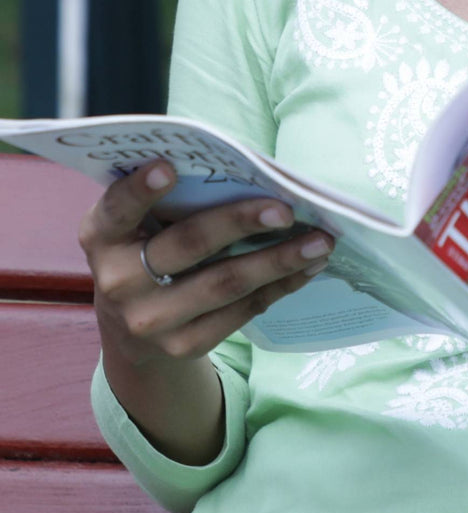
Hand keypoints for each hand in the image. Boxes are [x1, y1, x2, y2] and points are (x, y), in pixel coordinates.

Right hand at [79, 160, 333, 366]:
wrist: (131, 330)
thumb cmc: (147, 248)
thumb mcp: (138, 223)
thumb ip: (170, 198)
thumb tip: (249, 171)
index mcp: (103, 236)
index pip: (117, 208)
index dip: (141, 189)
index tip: (169, 167)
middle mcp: (119, 280)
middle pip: (189, 244)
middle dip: (241, 222)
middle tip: (286, 210)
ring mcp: (151, 319)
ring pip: (225, 283)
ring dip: (279, 260)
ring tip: (320, 241)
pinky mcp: (183, 345)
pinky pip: (241, 311)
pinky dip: (280, 286)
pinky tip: (307, 267)